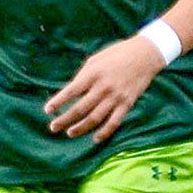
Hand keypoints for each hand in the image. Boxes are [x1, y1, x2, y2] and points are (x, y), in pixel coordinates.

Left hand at [44, 35, 165, 141]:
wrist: (145, 54)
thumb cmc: (116, 55)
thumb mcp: (95, 60)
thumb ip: (83, 77)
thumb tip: (70, 94)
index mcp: (93, 74)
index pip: (71, 91)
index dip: (58, 102)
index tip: (47, 111)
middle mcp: (103, 87)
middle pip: (80, 109)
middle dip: (64, 120)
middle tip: (53, 127)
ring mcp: (116, 97)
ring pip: (94, 118)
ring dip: (80, 128)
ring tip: (69, 133)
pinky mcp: (127, 103)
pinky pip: (114, 122)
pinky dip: (104, 132)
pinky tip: (95, 138)